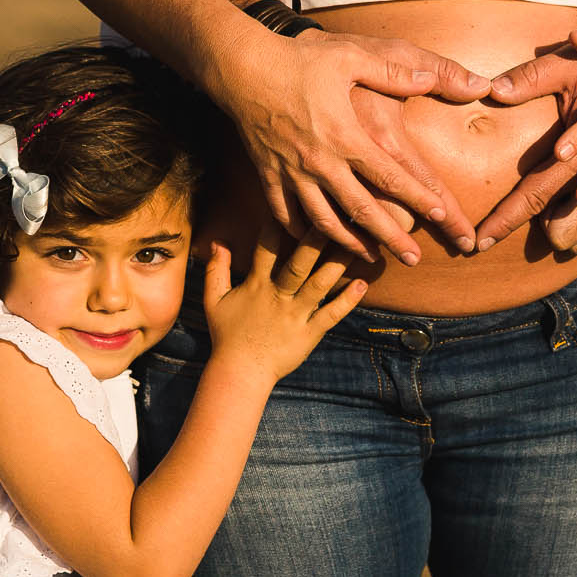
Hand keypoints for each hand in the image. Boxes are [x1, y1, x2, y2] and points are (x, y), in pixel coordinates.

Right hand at [200, 229, 366, 383]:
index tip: (291, 204)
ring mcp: (295, 315)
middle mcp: (278, 296)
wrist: (240, 372)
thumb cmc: (227, 335)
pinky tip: (362, 284)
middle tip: (334, 216)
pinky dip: (347, 300)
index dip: (277, 225)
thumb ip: (215, 269)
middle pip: (298, 263)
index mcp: (256, 285)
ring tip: (357, 244)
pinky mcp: (309, 334)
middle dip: (315, 240)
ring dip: (337, 264)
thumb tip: (217, 242)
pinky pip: (330, 314)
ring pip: (319, 285)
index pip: (266, 249)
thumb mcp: (213, 300)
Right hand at [211, 29, 489, 264]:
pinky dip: (300, 231)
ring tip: (370, 258)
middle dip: (390, 237)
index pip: (390, 175)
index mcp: (345, 136)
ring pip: (323, 221)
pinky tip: (314, 239)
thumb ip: (393, 73)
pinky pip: (285, 213)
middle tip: (413, 258)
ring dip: (349, 244)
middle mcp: (321, 162)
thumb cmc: (298, 60)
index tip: (441, 215)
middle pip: (362, 210)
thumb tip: (432, 78)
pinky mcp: (269, 174)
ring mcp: (293, 173)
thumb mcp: (350, 57)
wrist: (242, 68)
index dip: (418, 197)